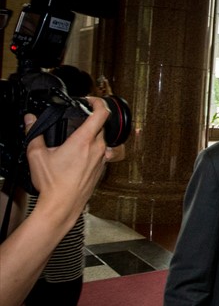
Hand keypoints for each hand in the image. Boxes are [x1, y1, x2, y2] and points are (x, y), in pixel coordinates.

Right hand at [26, 97, 111, 220]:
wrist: (63, 205)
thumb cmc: (53, 184)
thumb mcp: (37, 155)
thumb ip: (33, 133)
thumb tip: (29, 119)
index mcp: (84, 141)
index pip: (101, 114)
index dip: (98, 102)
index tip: (90, 100)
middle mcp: (97, 149)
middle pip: (101, 126)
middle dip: (90, 120)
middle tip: (78, 119)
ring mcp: (101, 160)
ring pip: (102, 140)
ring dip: (92, 136)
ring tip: (76, 137)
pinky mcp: (101, 170)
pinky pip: (101, 154)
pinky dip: (92, 149)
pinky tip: (78, 155)